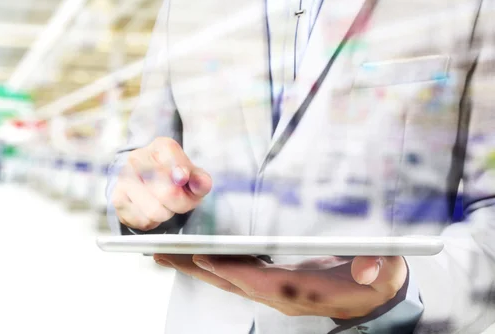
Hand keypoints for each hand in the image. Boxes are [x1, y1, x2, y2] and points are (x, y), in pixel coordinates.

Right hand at [112, 137, 212, 230]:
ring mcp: (124, 178)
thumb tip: (190, 179)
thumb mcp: (194, 177)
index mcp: (162, 146)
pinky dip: (152, 221)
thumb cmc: (175, 178)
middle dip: (180, 204)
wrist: (148, 182)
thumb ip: (200, 179)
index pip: (180, 172)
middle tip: (180, 200)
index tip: (185, 182)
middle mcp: (138, 157)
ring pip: (155, 211)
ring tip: (164, 204)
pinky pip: (143, 221)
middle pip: (168, 194)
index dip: (188, 184)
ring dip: (166, 214)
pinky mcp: (117, 198)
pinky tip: (150, 209)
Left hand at [154, 255, 406, 319]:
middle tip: (164, 253)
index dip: (233, 271)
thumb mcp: (386, 272)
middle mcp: (282, 294)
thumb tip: (369, 268)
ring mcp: (274, 290)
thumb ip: (378, 268)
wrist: (373, 297)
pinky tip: (195, 254)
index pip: (262, 282)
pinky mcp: (272, 282)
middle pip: (232, 282)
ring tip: (167, 253)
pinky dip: (212, 265)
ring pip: (228, 280)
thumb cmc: (375, 281)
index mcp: (304, 291)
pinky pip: (235, 275)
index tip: (205, 257)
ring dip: (197, 267)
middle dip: (198, 268)